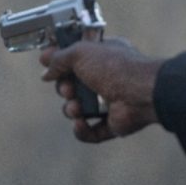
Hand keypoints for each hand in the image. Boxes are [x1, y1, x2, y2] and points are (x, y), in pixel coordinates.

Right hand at [40, 38, 163, 142]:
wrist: (141, 93)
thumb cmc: (115, 67)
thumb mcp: (81, 52)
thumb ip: (59, 59)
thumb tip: (46, 70)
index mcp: (102, 56)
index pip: (75, 58)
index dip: (59, 60)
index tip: (44, 61)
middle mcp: (106, 79)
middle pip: (72, 86)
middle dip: (65, 88)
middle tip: (68, 88)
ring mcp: (109, 103)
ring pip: (77, 109)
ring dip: (71, 109)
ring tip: (77, 107)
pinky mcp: (112, 125)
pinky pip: (89, 132)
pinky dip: (82, 130)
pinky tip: (81, 123)